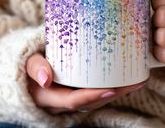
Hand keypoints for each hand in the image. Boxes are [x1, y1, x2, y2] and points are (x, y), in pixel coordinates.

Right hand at [26, 53, 145, 114]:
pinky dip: (110, 86)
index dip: (91, 97)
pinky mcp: (77, 89)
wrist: (28, 71)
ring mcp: (71, 96)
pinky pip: (94, 91)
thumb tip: (45, 79)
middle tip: (136, 83)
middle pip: (91, 102)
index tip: (111, 90)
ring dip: (117, 91)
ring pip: (96, 98)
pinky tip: (123, 77)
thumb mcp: (27, 63)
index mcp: (49, 97)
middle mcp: (63, 101)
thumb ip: (34, 67)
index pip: (73, 101)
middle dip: (114, 94)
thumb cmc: (28, 65)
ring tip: (137, 80)